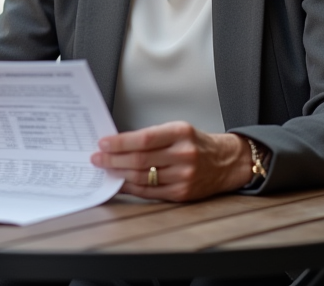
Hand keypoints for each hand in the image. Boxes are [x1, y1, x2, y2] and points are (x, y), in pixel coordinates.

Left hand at [89, 121, 253, 201]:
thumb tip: (118, 144)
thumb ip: (151, 137)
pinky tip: (120, 183)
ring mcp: (183, 176)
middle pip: (140, 160)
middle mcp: (183, 155)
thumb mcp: (178, 130)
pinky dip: (131, 188)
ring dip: (119, 174)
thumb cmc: (197, 144)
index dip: (120, 142)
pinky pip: (150, 192)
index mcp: (180, 133)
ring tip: (105, 170)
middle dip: (113, 160)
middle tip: (97, 158)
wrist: (226, 162)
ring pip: (142, 177)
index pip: (143, 139)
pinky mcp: (182, 193)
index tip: (103, 143)